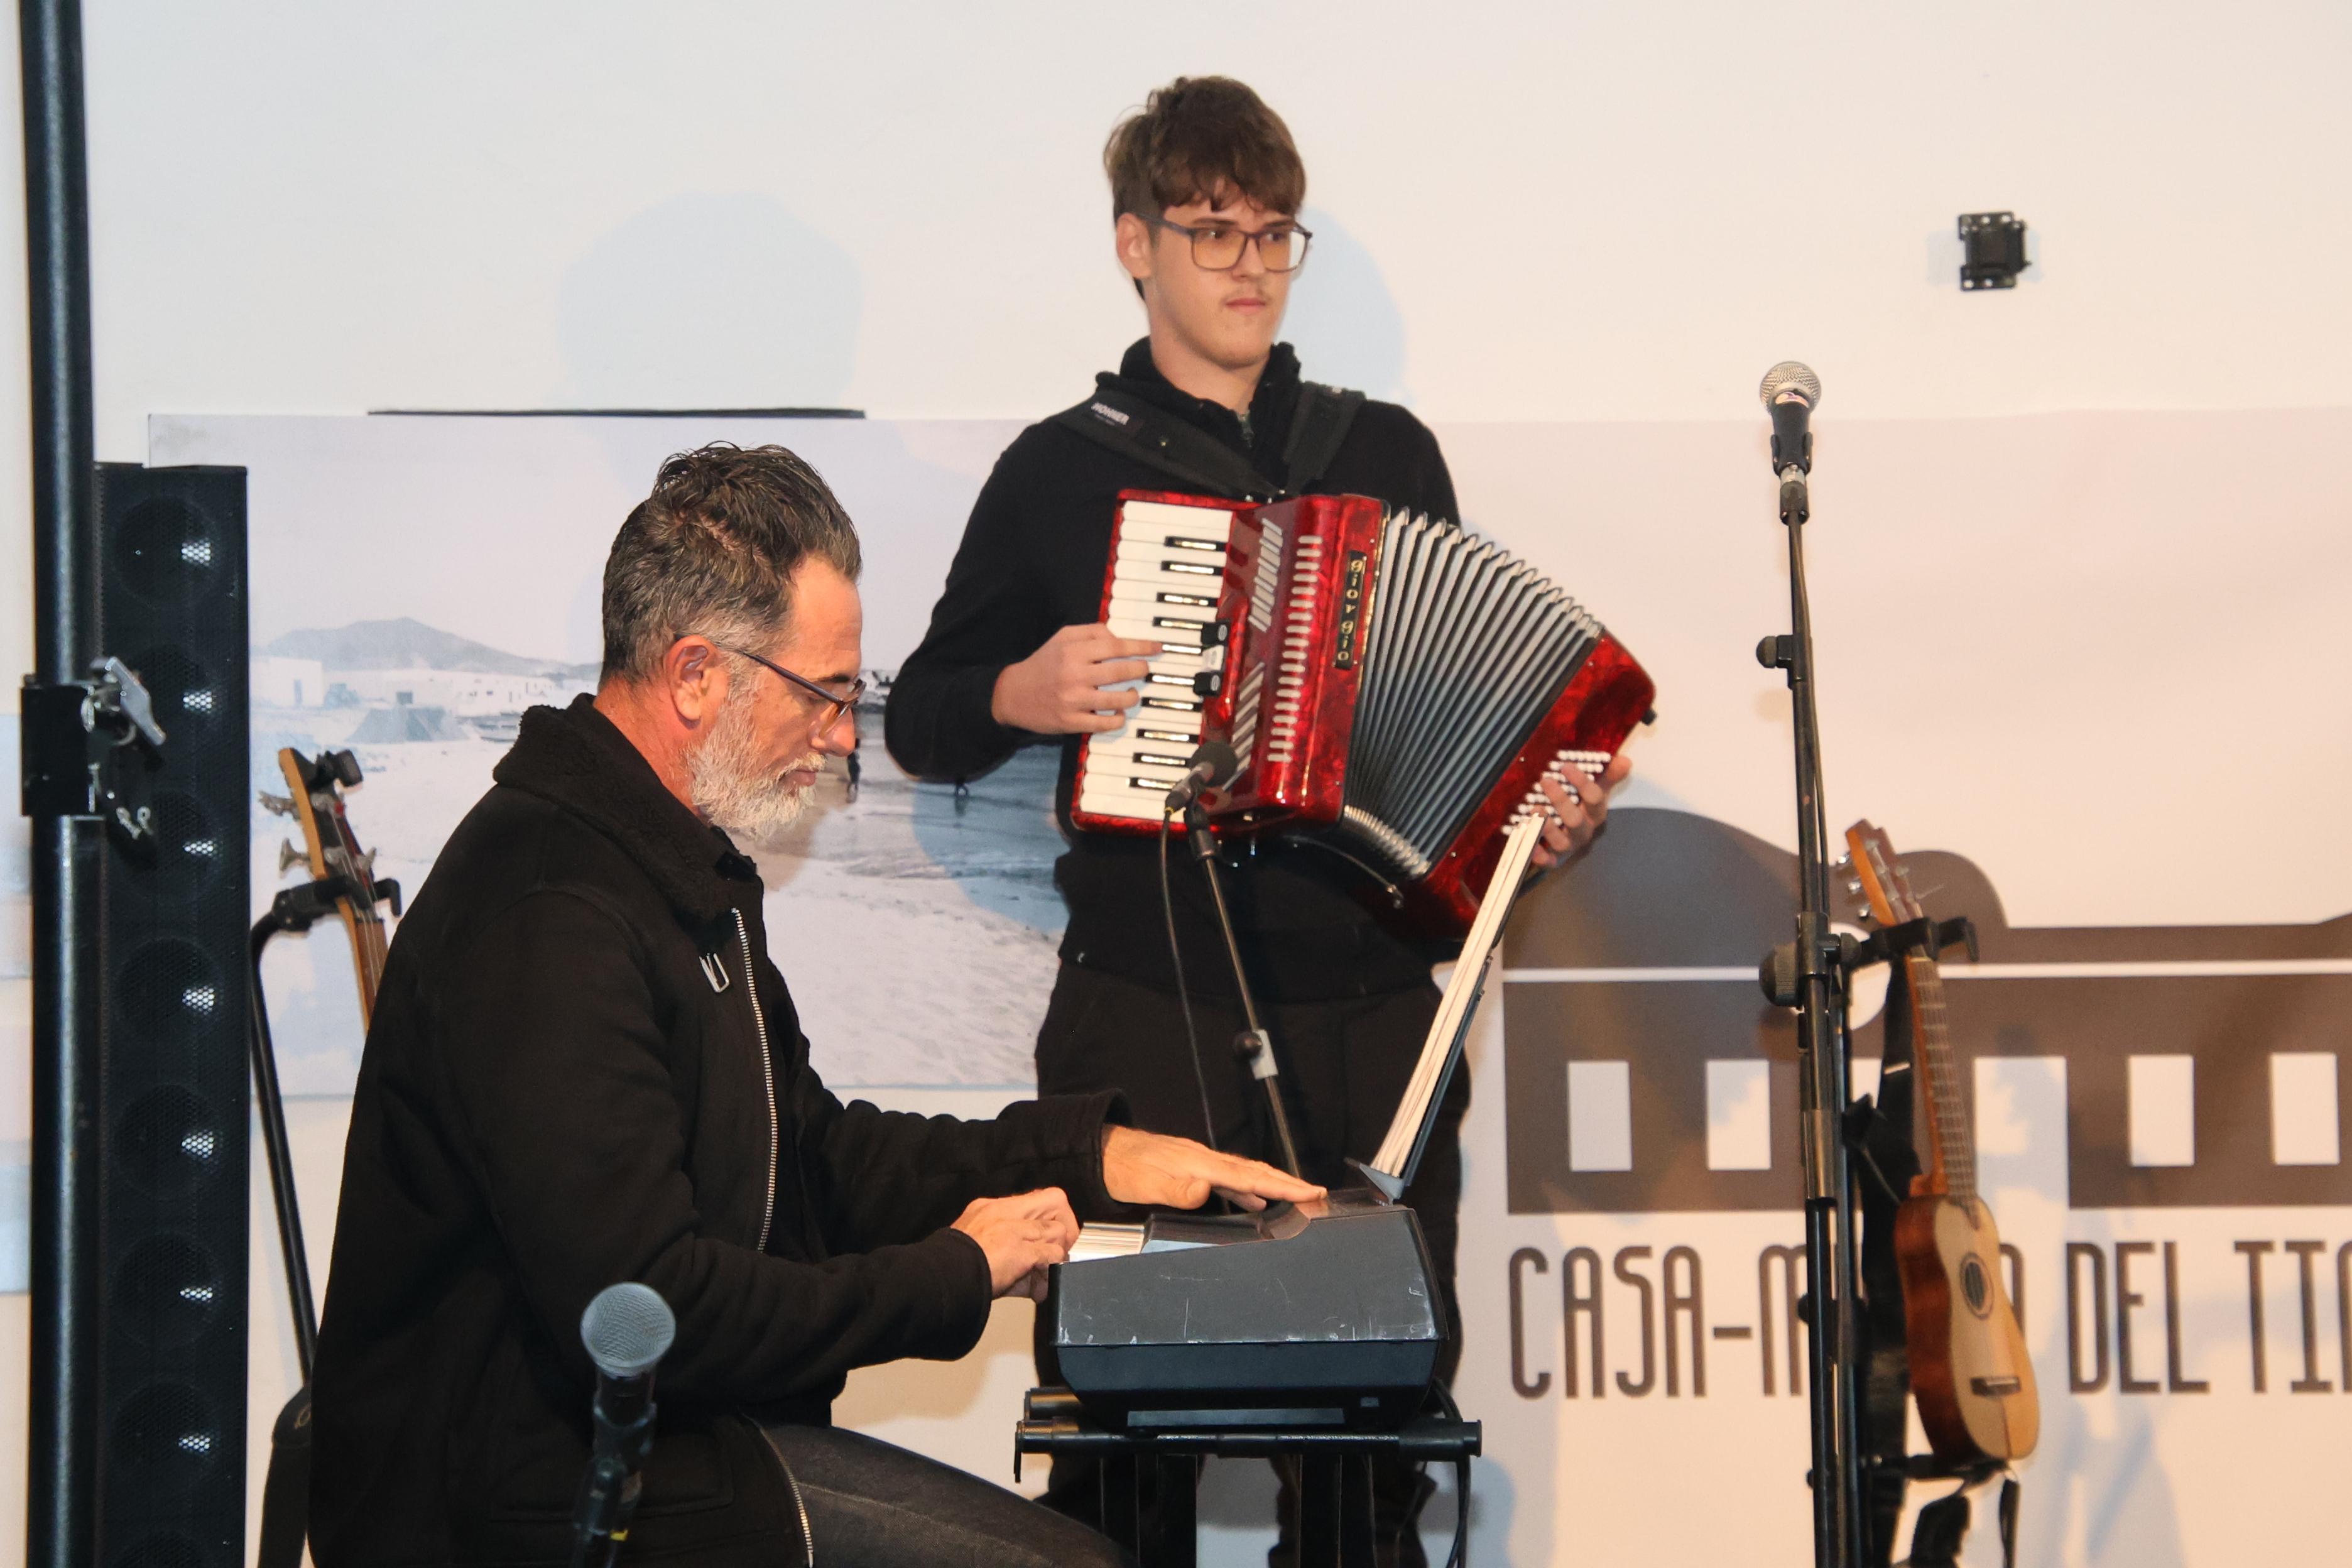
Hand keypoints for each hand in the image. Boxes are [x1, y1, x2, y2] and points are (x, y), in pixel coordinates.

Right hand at [951, 1187, 1078, 1300]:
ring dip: (1055, 1254)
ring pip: (1059, 1231)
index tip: (1049, 1233)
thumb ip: (996, 1237)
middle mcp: (1005, 1213)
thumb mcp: (970, 1236)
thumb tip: (1017, 1253)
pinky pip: (1053, 1256)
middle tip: (1056, 1249)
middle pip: (1055, 1201)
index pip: (1036, 1196)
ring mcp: (1015, 1231)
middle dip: (1062, 1228)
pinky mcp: (1021, 1251)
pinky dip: (1051, 1272)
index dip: (1050, 1215)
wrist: (940, 1277)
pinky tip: (1038, 1286)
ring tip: (1042, 1272)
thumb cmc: (949, 1264)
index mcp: (990, 1207)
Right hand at [990, 623, 1163, 734]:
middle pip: (1122, 671)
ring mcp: (1074, 700)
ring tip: (1132, 692)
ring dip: (1133, 696)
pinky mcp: (1072, 722)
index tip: (1156, 649)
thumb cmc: (1043, 664)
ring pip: (1118, 699)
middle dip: (1140, 670)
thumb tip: (1119, 639)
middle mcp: (1075, 674)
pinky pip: (1106, 724)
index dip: (1141, 647)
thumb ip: (1092, 633)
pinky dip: (1119, 719)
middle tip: (1144, 670)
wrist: (1013, 694)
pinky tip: (1119, 713)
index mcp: (1073, 651)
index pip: (1116, 646)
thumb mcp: (1062, 638)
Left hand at [1101, 1125, 1325, 1212]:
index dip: (1282, 1187)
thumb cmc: (1124, 1169)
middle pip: (1255, 1173)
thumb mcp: (1146, 1183)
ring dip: (1272, 1186)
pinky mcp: (1193, 1170)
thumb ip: (1177, 1189)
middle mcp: (1205, 1162)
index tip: (1311, 1192)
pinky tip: (1254, 1202)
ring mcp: (1200, 1164)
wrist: (1104, 1151)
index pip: (1249, 1178)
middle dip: (1288, 1184)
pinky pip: (1230, 1180)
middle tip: (1317, 1194)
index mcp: (1200, 1165)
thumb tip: (1207, 1190)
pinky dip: (1249, 1190)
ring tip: (1297, 1197)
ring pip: (1245, 1176)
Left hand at [1529, 752, 1631, 869]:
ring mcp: (1569, 845)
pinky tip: (1531, 845)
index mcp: (1595, 813)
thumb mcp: (1596, 789)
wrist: (1569, 833)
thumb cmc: (1583, 806)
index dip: (1582, 782)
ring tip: (1534, 808)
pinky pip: (1548, 862)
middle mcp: (1584, 831)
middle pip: (1575, 820)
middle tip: (1545, 780)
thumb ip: (1608, 775)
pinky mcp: (1554, 858)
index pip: (1594, 798)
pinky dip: (1539, 856)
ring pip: (1561, 842)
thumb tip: (1625, 761)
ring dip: (1547, 827)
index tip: (1566, 766)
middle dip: (1560, 800)